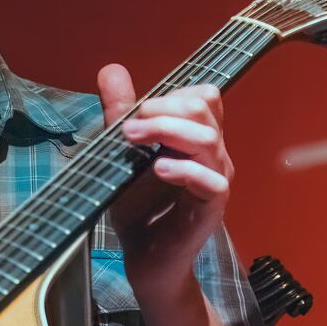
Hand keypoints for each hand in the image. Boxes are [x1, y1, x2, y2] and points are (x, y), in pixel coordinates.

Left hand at [97, 63, 233, 300]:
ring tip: (133, 139)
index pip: (204, 96)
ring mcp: (215, 179)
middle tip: (128, 126)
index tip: (136, 110)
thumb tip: (111, 69)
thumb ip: (120, 113)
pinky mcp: (212, 207)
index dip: (172, 94)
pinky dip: (184, 170)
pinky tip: (158, 169)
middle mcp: (213, 153)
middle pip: (205, 109)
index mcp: (196, 137)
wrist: (144, 256)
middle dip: (163, 109)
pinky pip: (212, 180)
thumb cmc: (139, 205)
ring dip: (167, 132)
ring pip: (208, 139)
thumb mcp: (122, 152)